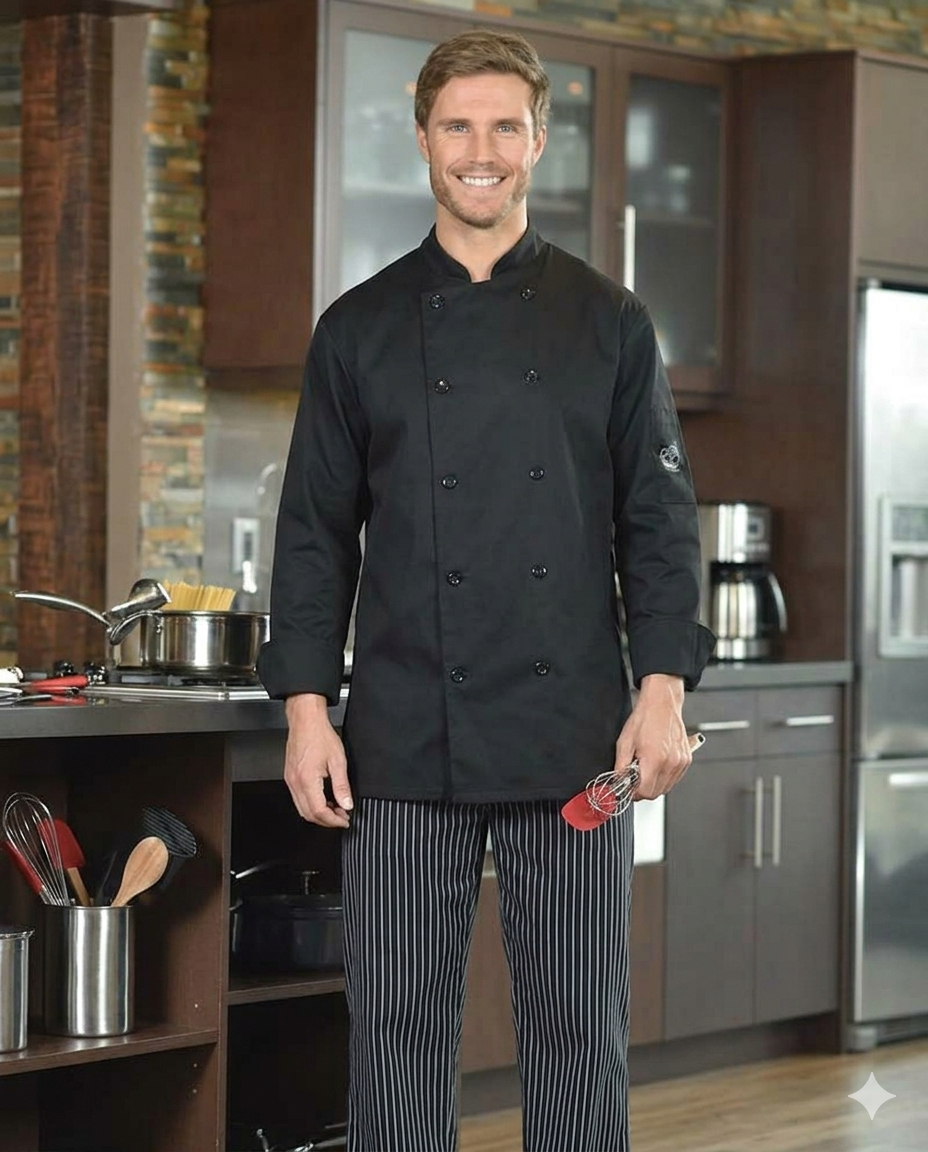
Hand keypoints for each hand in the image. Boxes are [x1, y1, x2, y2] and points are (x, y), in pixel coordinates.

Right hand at [283, 694, 353, 827]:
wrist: (305, 720)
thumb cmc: (320, 735)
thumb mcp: (338, 760)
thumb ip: (342, 786)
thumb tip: (347, 804)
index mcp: (307, 779)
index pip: (319, 812)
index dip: (333, 821)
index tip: (344, 820)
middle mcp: (295, 782)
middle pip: (308, 814)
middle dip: (326, 821)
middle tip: (342, 817)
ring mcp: (290, 780)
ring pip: (302, 808)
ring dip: (318, 813)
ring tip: (335, 809)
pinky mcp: (289, 776)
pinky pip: (298, 798)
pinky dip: (311, 804)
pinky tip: (323, 799)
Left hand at [614, 674, 692, 800]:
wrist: (662, 703)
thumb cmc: (645, 718)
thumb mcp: (624, 742)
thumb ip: (621, 767)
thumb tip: (618, 782)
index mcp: (655, 759)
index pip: (644, 792)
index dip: (633, 793)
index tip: (627, 788)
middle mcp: (671, 763)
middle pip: (655, 793)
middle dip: (642, 790)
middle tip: (634, 779)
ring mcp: (681, 762)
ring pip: (666, 788)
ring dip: (654, 784)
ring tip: (645, 768)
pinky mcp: (686, 760)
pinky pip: (674, 779)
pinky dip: (664, 778)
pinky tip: (656, 765)